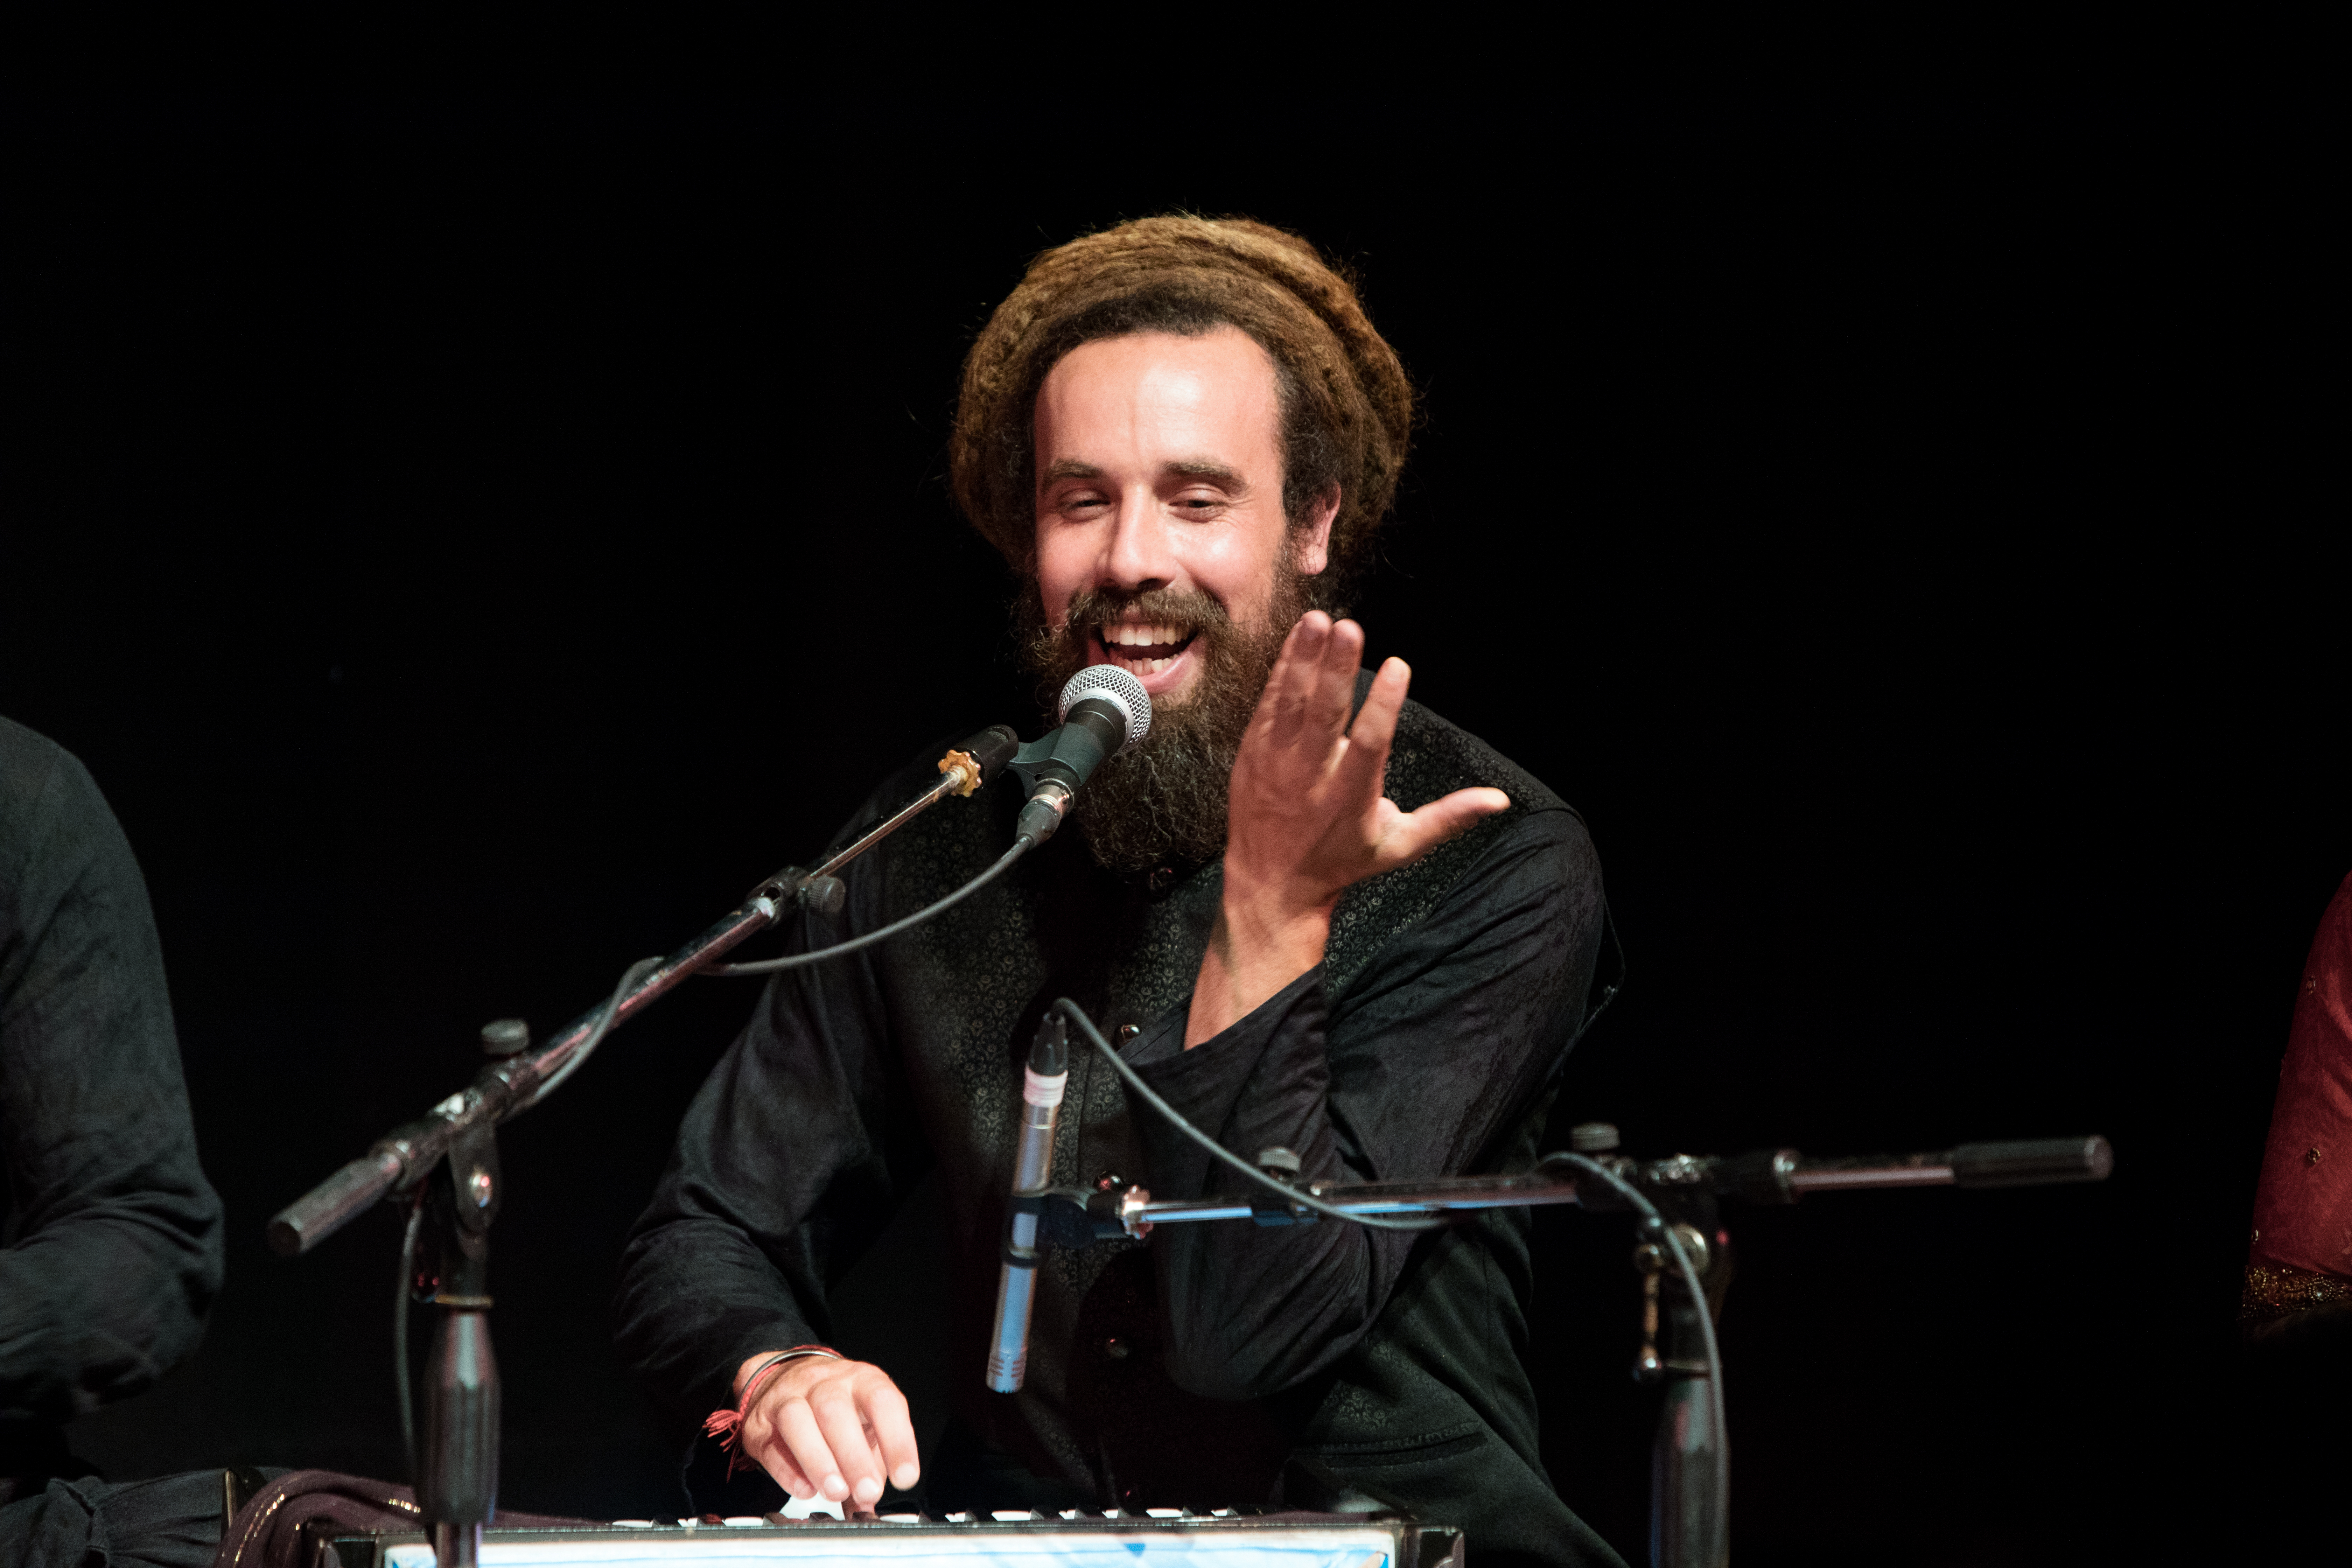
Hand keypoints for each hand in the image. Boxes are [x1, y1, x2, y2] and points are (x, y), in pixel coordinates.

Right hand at [731, 1352, 918, 1510]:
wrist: (783, 1377)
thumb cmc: (837, 1405)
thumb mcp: (865, 1421)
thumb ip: (873, 1461)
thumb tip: (872, 1502)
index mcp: (860, 1380)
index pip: (882, 1401)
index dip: (896, 1439)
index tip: (905, 1477)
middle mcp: (824, 1383)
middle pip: (836, 1411)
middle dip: (854, 1456)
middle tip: (867, 1492)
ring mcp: (788, 1398)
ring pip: (798, 1420)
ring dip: (819, 1460)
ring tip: (836, 1492)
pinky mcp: (759, 1423)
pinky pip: (770, 1444)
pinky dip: (787, 1470)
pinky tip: (804, 1489)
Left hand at [1185, 613, 1508, 1045]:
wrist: (1270, 884)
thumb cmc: (1342, 861)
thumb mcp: (1399, 846)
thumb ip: (1447, 818)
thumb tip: (1499, 800)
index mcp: (1350, 796)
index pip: (1370, 744)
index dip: (1384, 705)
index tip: (1398, 666)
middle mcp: (1310, 777)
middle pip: (1325, 716)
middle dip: (1337, 670)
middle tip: (1350, 627)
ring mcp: (1276, 763)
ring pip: (1292, 704)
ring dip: (1306, 660)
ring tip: (1320, 620)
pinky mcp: (1252, 754)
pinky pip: (1268, 705)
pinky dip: (1283, 669)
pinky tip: (1298, 637)